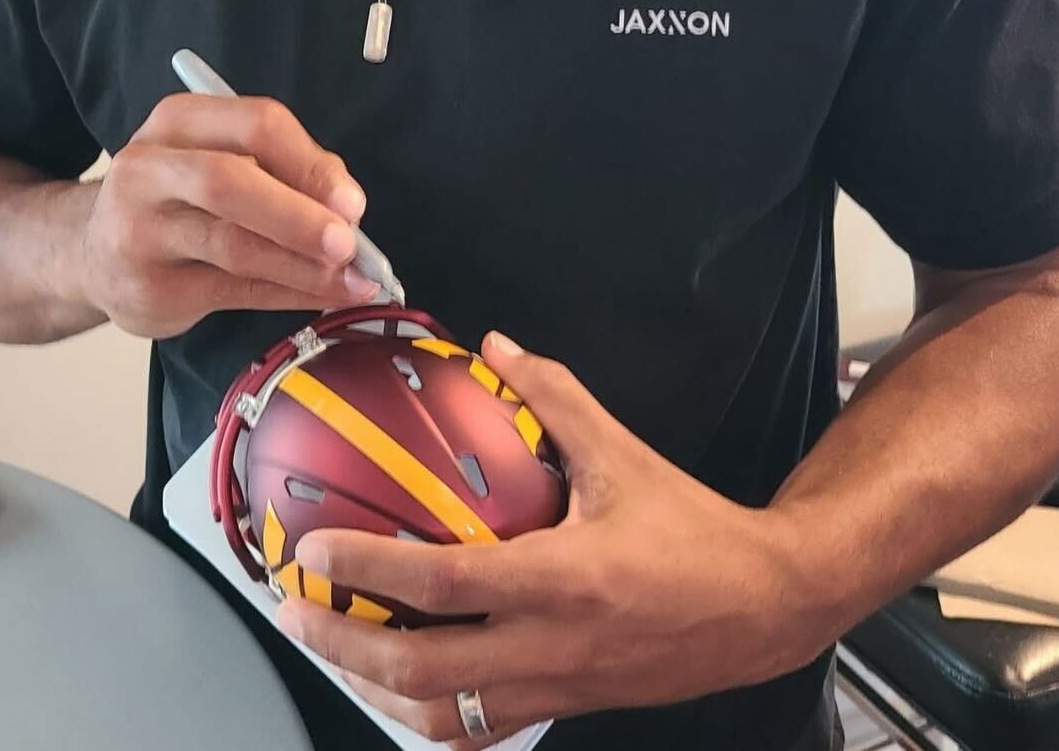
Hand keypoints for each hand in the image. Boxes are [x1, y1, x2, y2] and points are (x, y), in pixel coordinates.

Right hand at [75, 94, 379, 336]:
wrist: (89, 252)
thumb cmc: (178, 198)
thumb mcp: (219, 159)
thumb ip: (283, 171)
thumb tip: (348, 206)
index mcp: (179, 121)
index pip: (256, 125)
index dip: (310, 164)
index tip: (352, 202)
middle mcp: (149, 168)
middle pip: (229, 181)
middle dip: (298, 215)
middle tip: (349, 243)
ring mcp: (141, 230)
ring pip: (233, 245)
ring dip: (304, 266)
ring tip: (354, 279)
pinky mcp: (148, 287)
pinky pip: (233, 291)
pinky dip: (287, 294)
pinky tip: (323, 296)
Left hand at [278, 335, 824, 746]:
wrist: (762, 608)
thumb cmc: (693, 529)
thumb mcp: (623, 453)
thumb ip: (555, 396)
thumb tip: (498, 346)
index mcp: (563, 580)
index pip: (445, 585)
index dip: (371, 570)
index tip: (316, 551)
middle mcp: (550, 647)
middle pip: (421, 670)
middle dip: (344, 644)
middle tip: (296, 609)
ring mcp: (554, 689)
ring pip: (442, 716)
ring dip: (372, 686)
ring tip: (329, 646)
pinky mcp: (563, 708)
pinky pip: (478, 728)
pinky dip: (425, 713)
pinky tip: (396, 684)